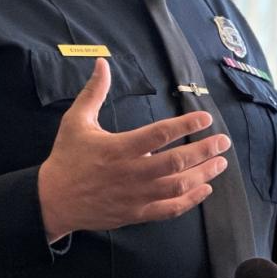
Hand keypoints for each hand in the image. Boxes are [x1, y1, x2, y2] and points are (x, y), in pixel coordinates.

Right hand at [37, 58, 229, 240]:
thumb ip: (93, 92)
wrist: (52, 201)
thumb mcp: (76, 121)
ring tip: (221, 162)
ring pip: (178, 186)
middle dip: (205, 150)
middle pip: (177, 162)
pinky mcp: (137, 214)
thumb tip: (102, 63)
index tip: (205, 117)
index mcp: (120, 148)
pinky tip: (205, 189)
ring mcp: (136, 196)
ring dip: (204, 174)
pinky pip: (170, 209)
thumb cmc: (67, 158)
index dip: (186, 125)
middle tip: (223, 140)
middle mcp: (132, 173)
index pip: (160, 134)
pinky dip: (191, 200)